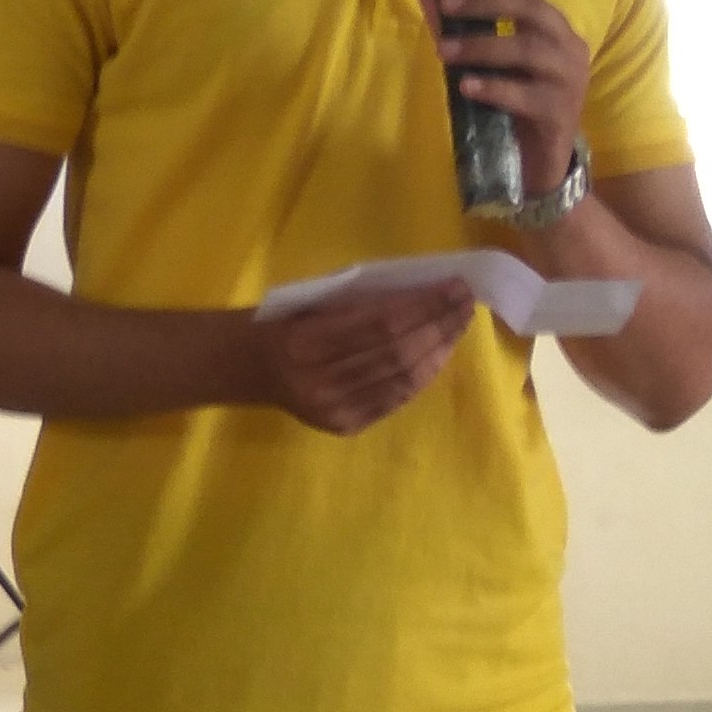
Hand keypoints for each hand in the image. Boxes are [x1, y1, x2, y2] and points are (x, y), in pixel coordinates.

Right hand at [249, 284, 476, 436]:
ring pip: (401, 379)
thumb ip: (362, 302)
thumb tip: (424, 293)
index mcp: (307, 340)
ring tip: (458, 325)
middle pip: (397, 352)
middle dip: (439, 325)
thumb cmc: (283, 321)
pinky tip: (439, 353)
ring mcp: (333, 409)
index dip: (425, 305)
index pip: (382, 322)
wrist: (245, 367)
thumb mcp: (314, 300)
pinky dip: (422, 376)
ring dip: (438, 349)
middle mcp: (320, 381)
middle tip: (466, 302)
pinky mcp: (344, 426)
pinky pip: (394, 400)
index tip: (454, 285)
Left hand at [432, 0, 593, 203]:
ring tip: (443, 51)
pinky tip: (466, 86)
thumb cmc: (514, 106)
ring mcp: (568, 78)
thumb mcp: (485, 63)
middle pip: (529, 9)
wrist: (541, 165)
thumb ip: (458, 28)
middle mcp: (566, 44)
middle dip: (484, 2)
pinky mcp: (560, 113)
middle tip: (446, 6)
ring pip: (526, 50)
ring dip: (481, 47)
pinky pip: (525, 95)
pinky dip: (494, 87)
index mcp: (549, 26)